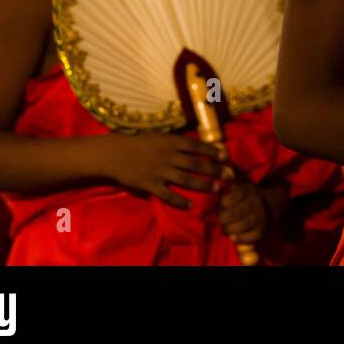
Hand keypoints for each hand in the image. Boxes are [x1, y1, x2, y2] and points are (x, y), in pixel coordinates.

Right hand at [101, 133, 225, 208]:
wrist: (115, 154)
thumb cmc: (139, 144)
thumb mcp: (160, 138)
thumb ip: (177, 143)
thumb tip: (199, 146)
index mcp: (171, 142)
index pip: (197, 146)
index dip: (213, 151)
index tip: (226, 157)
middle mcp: (169, 156)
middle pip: (196, 164)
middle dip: (214, 170)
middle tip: (229, 176)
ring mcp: (160, 171)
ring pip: (187, 179)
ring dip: (204, 185)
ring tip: (217, 189)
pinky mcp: (151, 185)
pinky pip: (168, 195)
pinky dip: (180, 201)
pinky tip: (191, 205)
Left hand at [217, 178, 266, 243]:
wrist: (270, 206)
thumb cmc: (247, 197)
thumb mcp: (241, 186)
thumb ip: (230, 181)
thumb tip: (223, 172)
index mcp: (249, 191)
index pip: (236, 194)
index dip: (225, 201)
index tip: (221, 205)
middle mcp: (256, 203)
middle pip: (238, 211)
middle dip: (224, 218)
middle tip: (220, 220)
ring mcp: (261, 217)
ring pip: (245, 224)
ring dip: (231, 229)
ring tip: (225, 229)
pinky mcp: (263, 230)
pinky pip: (252, 237)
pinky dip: (241, 239)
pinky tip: (233, 238)